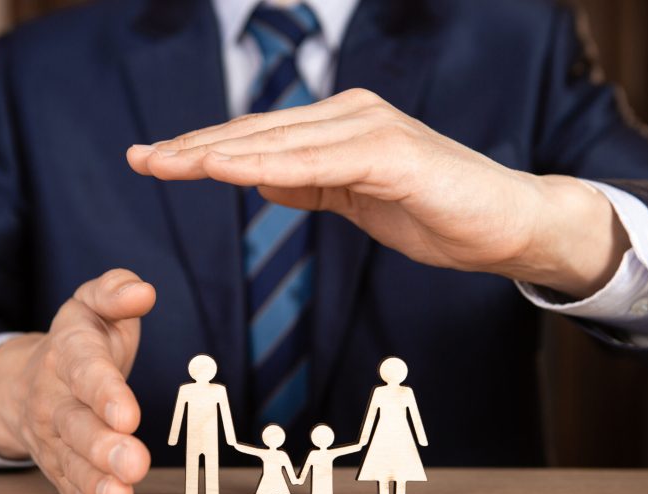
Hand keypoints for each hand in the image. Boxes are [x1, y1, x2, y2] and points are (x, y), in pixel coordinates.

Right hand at [0, 269, 155, 493]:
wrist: (25, 378)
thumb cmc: (79, 339)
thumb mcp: (91, 303)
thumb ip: (115, 292)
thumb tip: (142, 290)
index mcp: (68, 353)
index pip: (86, 371)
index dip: (106, 392)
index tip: (129, 414)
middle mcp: (54, 397)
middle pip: (77, 424)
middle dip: (104, 446)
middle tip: (134, 463)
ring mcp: (52, 435)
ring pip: (72, 462)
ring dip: (97, 483)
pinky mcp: (56, 463)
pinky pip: (68, 486)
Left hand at [127, 88, 629, 297]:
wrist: (507, 224)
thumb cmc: (437, 212)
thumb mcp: (358, 200)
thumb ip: (312, 184)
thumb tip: (262, 177)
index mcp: (341, 126)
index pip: (260, 136)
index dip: (206, 148)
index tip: (156, 160)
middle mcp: (351, 115)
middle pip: (257, 131)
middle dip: (194, 148)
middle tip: (140, 159)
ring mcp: (372, 129)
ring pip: (279, 141)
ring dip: (218, 153)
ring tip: (165, 163)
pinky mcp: (392, 154)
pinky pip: (318, 162)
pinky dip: (269, 165)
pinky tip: (227, 171)